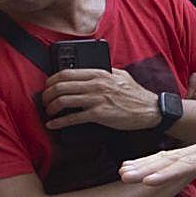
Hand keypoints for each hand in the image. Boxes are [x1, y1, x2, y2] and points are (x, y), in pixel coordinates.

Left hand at [42, 67, 157, 130]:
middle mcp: (96, 84)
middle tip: (44, 101)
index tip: (47, 86)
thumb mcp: (121, 75)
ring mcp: (97, 99)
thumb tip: (90, 71)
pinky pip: (73, 118)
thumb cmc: (136, 95)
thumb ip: (105, 72)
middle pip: (61, 86)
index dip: (51, 80)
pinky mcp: (100, 114)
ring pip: (64, 100)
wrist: (150, 109)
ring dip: (51, 107)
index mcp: (99, 73)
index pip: (66, 73)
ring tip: (49, 112)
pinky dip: (59, 122)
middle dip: (47, 95)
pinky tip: (53, 124)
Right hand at [121, 137, 195, 196]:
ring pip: (165, 156)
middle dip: (147, 168)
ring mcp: (195, 150)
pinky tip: (132, 165)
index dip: (168, 172)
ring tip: (123, 172)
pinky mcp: (190, 153)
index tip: (149, 180)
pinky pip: (167, 156)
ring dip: (143, 164)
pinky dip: (149, 160)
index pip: (189, 164)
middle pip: (171, 159)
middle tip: (126, 177)